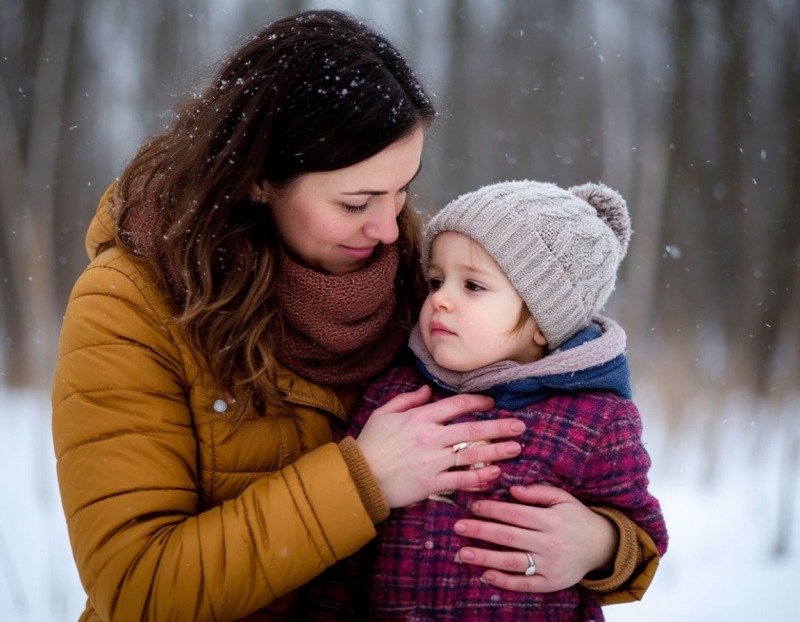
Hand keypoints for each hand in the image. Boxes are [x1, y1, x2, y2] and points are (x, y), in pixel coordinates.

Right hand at [356, 385, 524, 507]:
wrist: (358, 478)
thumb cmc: (370, 444)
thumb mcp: (384, 414)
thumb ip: (407, 400)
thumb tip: (426, 390)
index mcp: (420, 417)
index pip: (456, 405)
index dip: (477, 402)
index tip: (492, 403)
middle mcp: (430, 437)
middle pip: (472, 429)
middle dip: (499, 427)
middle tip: (520, 426)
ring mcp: (432, 461)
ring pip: (472, 454)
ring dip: (497, 451)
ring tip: (517, 449)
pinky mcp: (431, 483)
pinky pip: (461, 480)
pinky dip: (479, 478)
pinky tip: (495, 474)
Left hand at [453, 484, 617, 591]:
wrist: (602, 546)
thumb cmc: (576, 518)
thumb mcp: (563, 498)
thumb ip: (539, 491)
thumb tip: (512, 489)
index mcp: (551, 519)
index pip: (514, 514)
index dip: (491, 509)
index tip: (473, 506)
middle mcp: (550, 543)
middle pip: (508, 537)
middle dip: (480, 531)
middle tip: (458, 526)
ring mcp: (551, 565)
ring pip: (512, 562)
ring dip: (485, 557)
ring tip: (463, 553)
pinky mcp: (552, 583)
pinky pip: (525, 584)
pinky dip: (504, 581)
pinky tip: (485, 575)